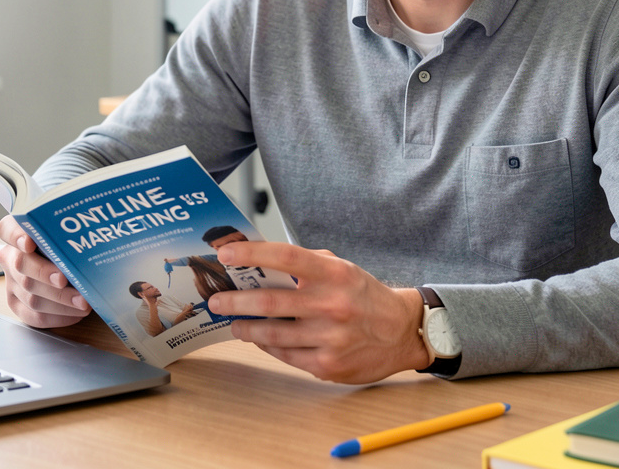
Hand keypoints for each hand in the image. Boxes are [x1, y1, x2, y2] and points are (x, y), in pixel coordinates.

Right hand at [0, 215, 91, 327]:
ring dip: (60, 300)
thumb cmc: (69, 247)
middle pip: (21, 265)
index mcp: (18, 234)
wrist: (64, 267)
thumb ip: (70, 234)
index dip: (16, 236)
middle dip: (44, 273)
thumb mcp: (67, 235)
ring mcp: (12, 283)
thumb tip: (92, 234)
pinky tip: (76, 313)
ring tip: (83, 301)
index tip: (30, 242)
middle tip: (64, 279)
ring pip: (30, 294)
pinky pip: (35, 316)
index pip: (7, 229)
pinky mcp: (18, 305)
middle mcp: (11, 258)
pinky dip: (58, 316)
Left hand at [206, 242, 430, 383]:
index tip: (225, 253)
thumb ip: (306, 263)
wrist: (401, 331)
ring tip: (234, 323)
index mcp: (334, 274)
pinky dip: (268, 346)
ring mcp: (330, 338)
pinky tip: (260, 338)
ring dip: (246, 328)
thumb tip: (260, 259)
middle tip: (216, 300)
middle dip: (234, 300)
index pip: (285, 256)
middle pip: (269, 301)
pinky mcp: (327, 365)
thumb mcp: (342, 268)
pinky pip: (285, 354)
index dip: (252, 253)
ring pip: (272, 333)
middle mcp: (332, 304)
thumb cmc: (363, 295)